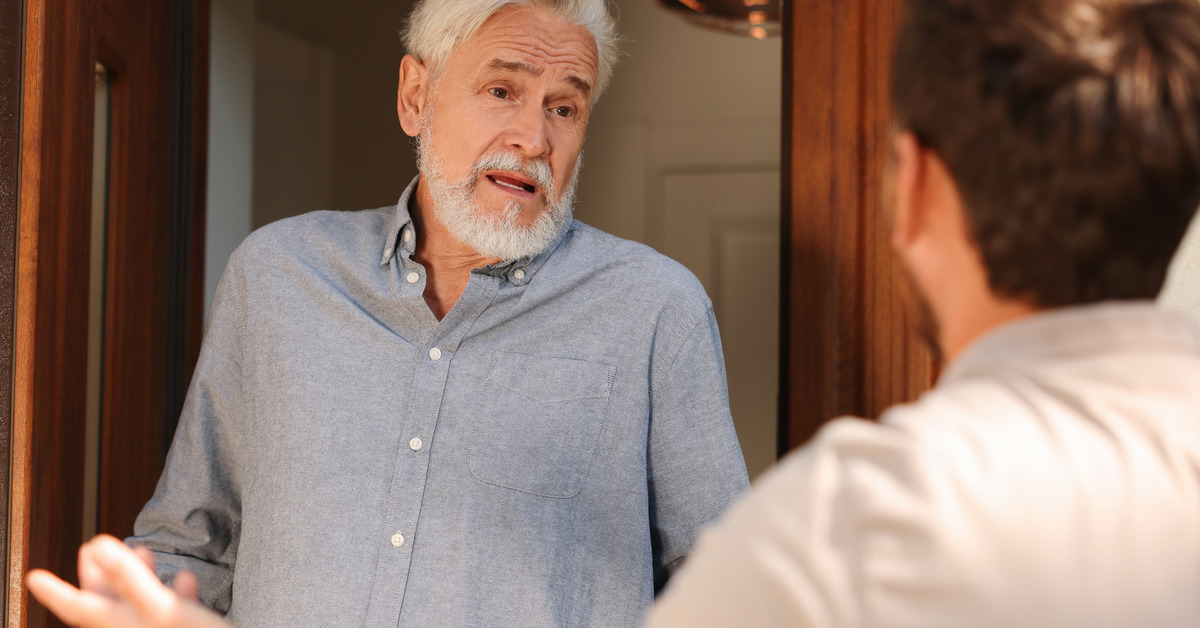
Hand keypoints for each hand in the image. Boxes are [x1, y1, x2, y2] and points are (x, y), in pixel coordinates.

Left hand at [25, 535, 230, 627]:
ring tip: (141, 551)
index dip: (54, 592)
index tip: (33, 576)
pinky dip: (171, 592)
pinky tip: (185, 579)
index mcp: (117, 627)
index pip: (77, 607)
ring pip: (135, 606)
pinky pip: (168, 613)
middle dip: (97, 575)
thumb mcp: (159, 607)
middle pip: (103, 604)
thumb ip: (129, 577)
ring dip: (135, 578)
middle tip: (88, 549)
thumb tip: (98, 545)